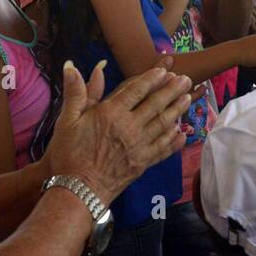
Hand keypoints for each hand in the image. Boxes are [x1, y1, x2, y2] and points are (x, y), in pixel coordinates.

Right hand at [45, 61, 191, 203]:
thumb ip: (75, 92)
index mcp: (111, 113)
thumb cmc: (69, 154)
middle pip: (155, 104)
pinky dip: (174, 141)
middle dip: (172, 90)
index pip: (136, 90)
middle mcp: (129, 127)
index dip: (151, 78)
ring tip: (189, 98)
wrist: (78, 190)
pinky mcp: (143, 163)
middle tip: (185, 79)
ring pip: (163, 124)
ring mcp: (139, 146)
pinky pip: (163, 149)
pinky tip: (182, 133)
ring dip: (177, 110)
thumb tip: (70, 65)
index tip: (164, 70)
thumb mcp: (66, 120)